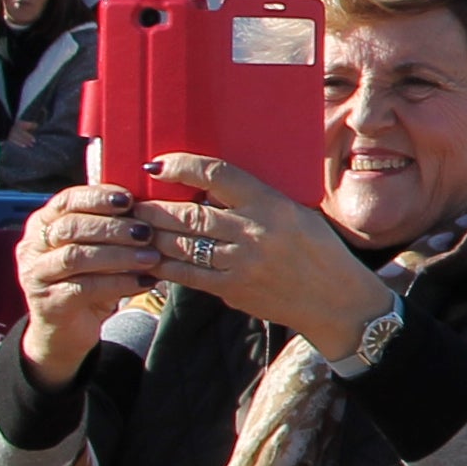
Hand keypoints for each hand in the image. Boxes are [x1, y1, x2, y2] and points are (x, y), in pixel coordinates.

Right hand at [14, 185, 164, 381]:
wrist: (68, 327)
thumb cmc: (88, 277)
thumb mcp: (98, 247)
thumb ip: (112, 225)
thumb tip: (150, 204)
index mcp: (44, 223)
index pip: (66, 200)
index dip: (97, 197)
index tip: (129, 199)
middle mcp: (33, 246)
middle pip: (71, 227)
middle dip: (112, 227)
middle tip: (146, 231)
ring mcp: (36, 275)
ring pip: (76, 257)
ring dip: (118, 255)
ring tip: (150, 257)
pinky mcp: (49, 303)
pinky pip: (85, 288)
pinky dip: (118, 283)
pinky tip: (144, 282)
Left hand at [140, 155, 388, 360]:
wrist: (335, 300)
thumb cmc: (318, 250)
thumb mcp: (295, 213)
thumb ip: (256, 201)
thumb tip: (207, 187)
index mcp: (272, 204)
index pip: (217, 175)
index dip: (182, 167)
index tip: (158, 164)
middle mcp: (254, 231)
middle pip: (188, 214)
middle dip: (152, 207)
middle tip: (130, 201)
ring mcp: (240, 264)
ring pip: (180, 244)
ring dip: (150, 235)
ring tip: (133, 227)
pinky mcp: (232, 289)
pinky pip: (186, 275)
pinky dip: (162, 265)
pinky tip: (149, 257)